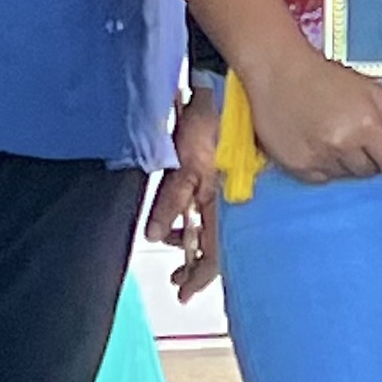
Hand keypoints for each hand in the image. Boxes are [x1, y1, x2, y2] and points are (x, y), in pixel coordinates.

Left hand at [142, 89, 221, 297]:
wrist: (224, 87)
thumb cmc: (214, 123)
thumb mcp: (187, 167)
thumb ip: (171, 202)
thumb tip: (153, 235)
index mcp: (228, 202)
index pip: (216, 254)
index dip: (200, 277)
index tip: (183, 294)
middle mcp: (227, 198)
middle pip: (214, 243)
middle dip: (195, 263)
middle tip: (178, 278)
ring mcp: (220, 184)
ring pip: (204, 224)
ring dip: (187, 237)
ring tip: (170, 239)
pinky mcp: (212, 169)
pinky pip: (195, 201)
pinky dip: (181, 214)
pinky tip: (172, 218)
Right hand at [239, 44, 381, 184]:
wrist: (278, 70)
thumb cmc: (326, 78)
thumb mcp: (372, 91)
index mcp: (366, 125)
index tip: (377, 145)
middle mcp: (343, 145)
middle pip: (369, 173)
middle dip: (366, 160)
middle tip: (352, 137)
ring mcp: (319, 158)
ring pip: (346, 178)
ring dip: (344, 164)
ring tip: (332, 137)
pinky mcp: (297, 166)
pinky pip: (322, 181)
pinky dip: (323, 168)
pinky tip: (316, 145)